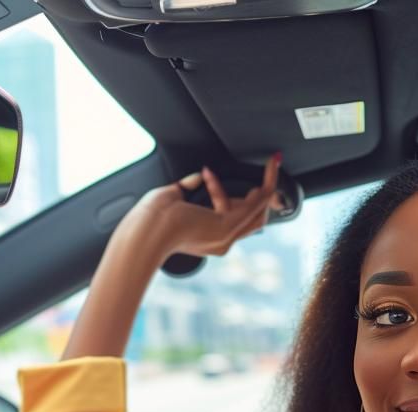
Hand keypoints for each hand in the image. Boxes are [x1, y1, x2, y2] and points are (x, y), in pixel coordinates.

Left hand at [125, 153, 282, 259]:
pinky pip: (257, 200)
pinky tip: (270, 165)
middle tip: (271, 168)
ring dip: (268, 183)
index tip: (236, 180)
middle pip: (256, 219)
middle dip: (265, 194)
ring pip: (259, 208)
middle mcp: (221, 242)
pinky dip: (267, 180)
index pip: (237, 222)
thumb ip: (186, 188)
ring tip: (272, 163)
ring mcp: (227, 236)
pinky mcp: (228, 225)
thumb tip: (196, 178)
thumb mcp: (171, 200)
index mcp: (208, 239)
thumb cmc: (149, 220)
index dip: (246, 201)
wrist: (145, 232)